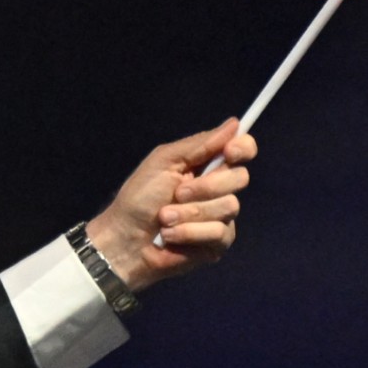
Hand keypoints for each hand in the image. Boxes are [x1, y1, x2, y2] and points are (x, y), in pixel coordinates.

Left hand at [84, 117, 255, 292]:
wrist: (125, 239)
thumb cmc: (139, 197)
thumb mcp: (164, 162)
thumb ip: (199, 144)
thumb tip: (235, 123)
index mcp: (207, 164)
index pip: (242, 149)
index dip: (242, 147)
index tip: (229, 151)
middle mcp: (219, 189)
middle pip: (240, 177)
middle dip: (207, 186)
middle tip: (178, 193)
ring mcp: (221, 217)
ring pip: (229, 207)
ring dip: (191, 212)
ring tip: (165, 218)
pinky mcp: (217, 243)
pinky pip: (219, 233)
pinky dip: (190, 232)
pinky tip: (171, 236)